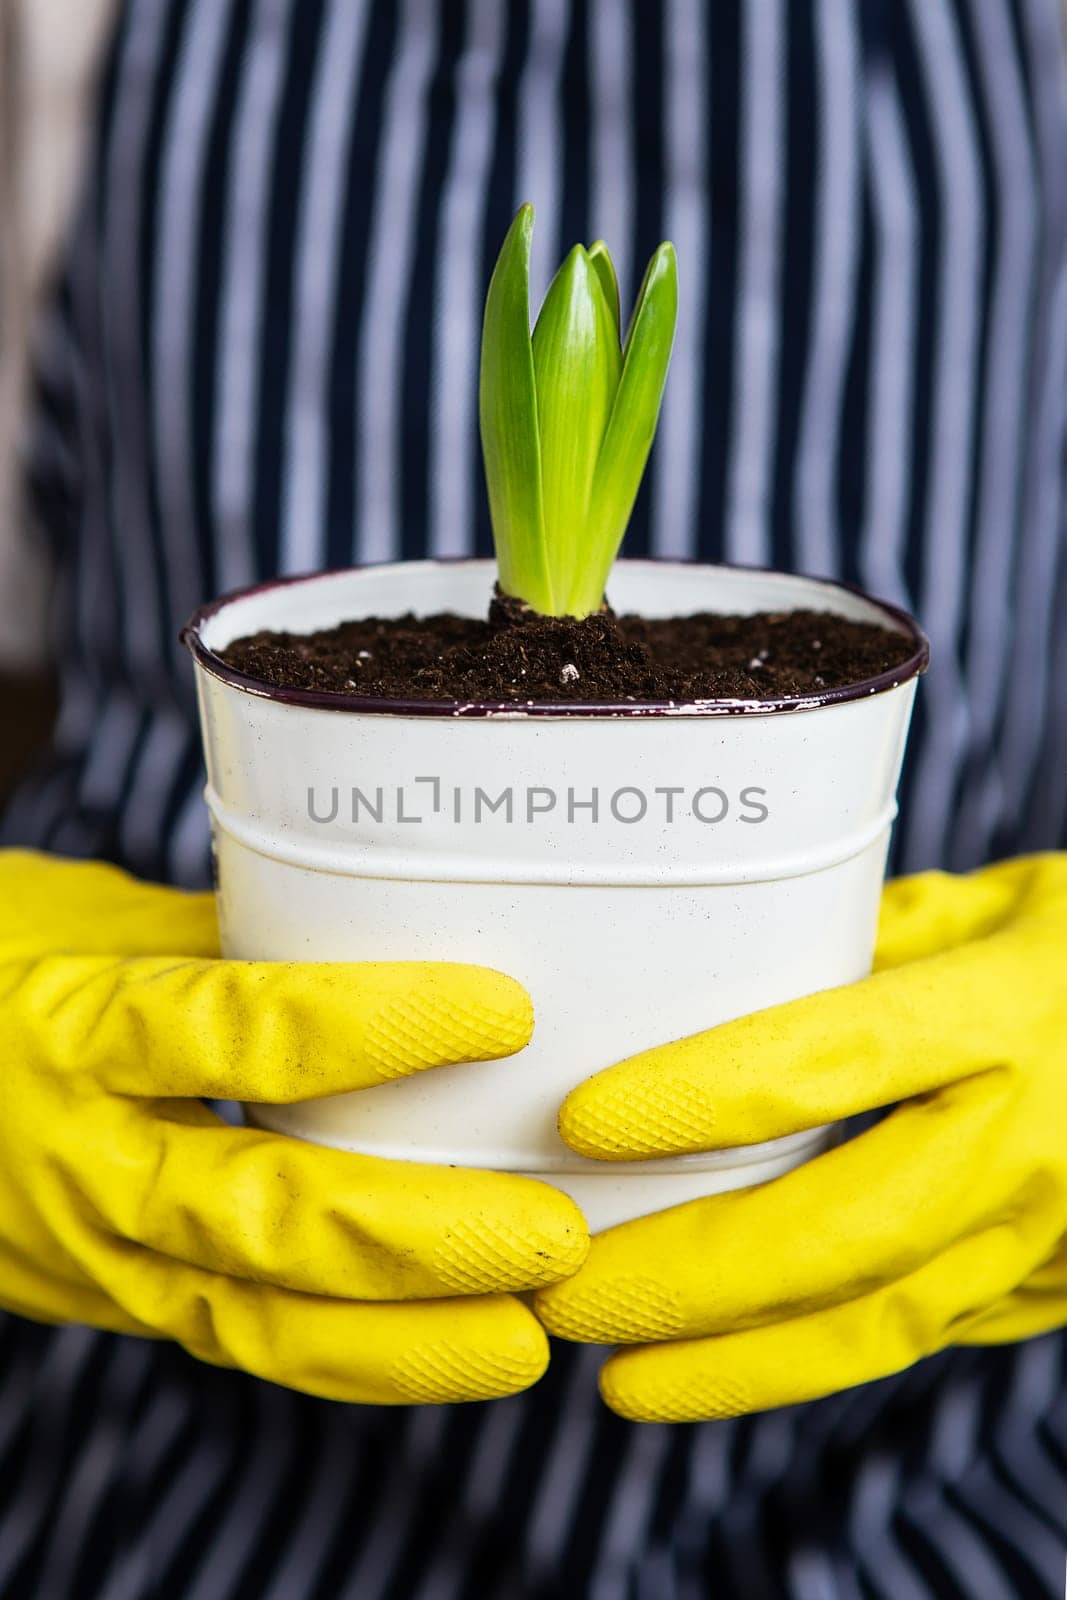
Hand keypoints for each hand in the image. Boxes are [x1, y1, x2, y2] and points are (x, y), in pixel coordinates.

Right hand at [0, 851, 587, 1403]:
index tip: (506, 1013)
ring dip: (405, 1335)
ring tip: (528, 1329)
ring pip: (258, 1316)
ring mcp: (97, 1250)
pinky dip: (352, 1356)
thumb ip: (239, 936)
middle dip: (422, 1235)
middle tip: (554, 1231)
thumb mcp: (100, 922)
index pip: (245, 1033)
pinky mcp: (117, 1301)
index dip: (380, 1027)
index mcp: (80, 1029)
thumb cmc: (0, 969)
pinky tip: (451, 1347)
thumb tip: (394, 914)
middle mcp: (87, 1158)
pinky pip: (243, 1343)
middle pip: (267, 1213)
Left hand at [535, 855, 1066, 1421]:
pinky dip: (805, 1363)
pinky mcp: (1047, 1292)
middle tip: (567, 1289)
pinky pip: (913, 1336)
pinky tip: (712, 1368)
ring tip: (615, 1373)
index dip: (705, 1097)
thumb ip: (877, 933)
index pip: (835, 1059)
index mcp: (1010, 1012)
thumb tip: (733, 950)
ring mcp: (1048, 1233)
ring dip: (735, 1360)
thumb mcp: (1006, 905)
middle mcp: (1030, 1138)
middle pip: (840, 1227)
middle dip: (691, 1275)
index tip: (584, 1121)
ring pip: (877, 1319)